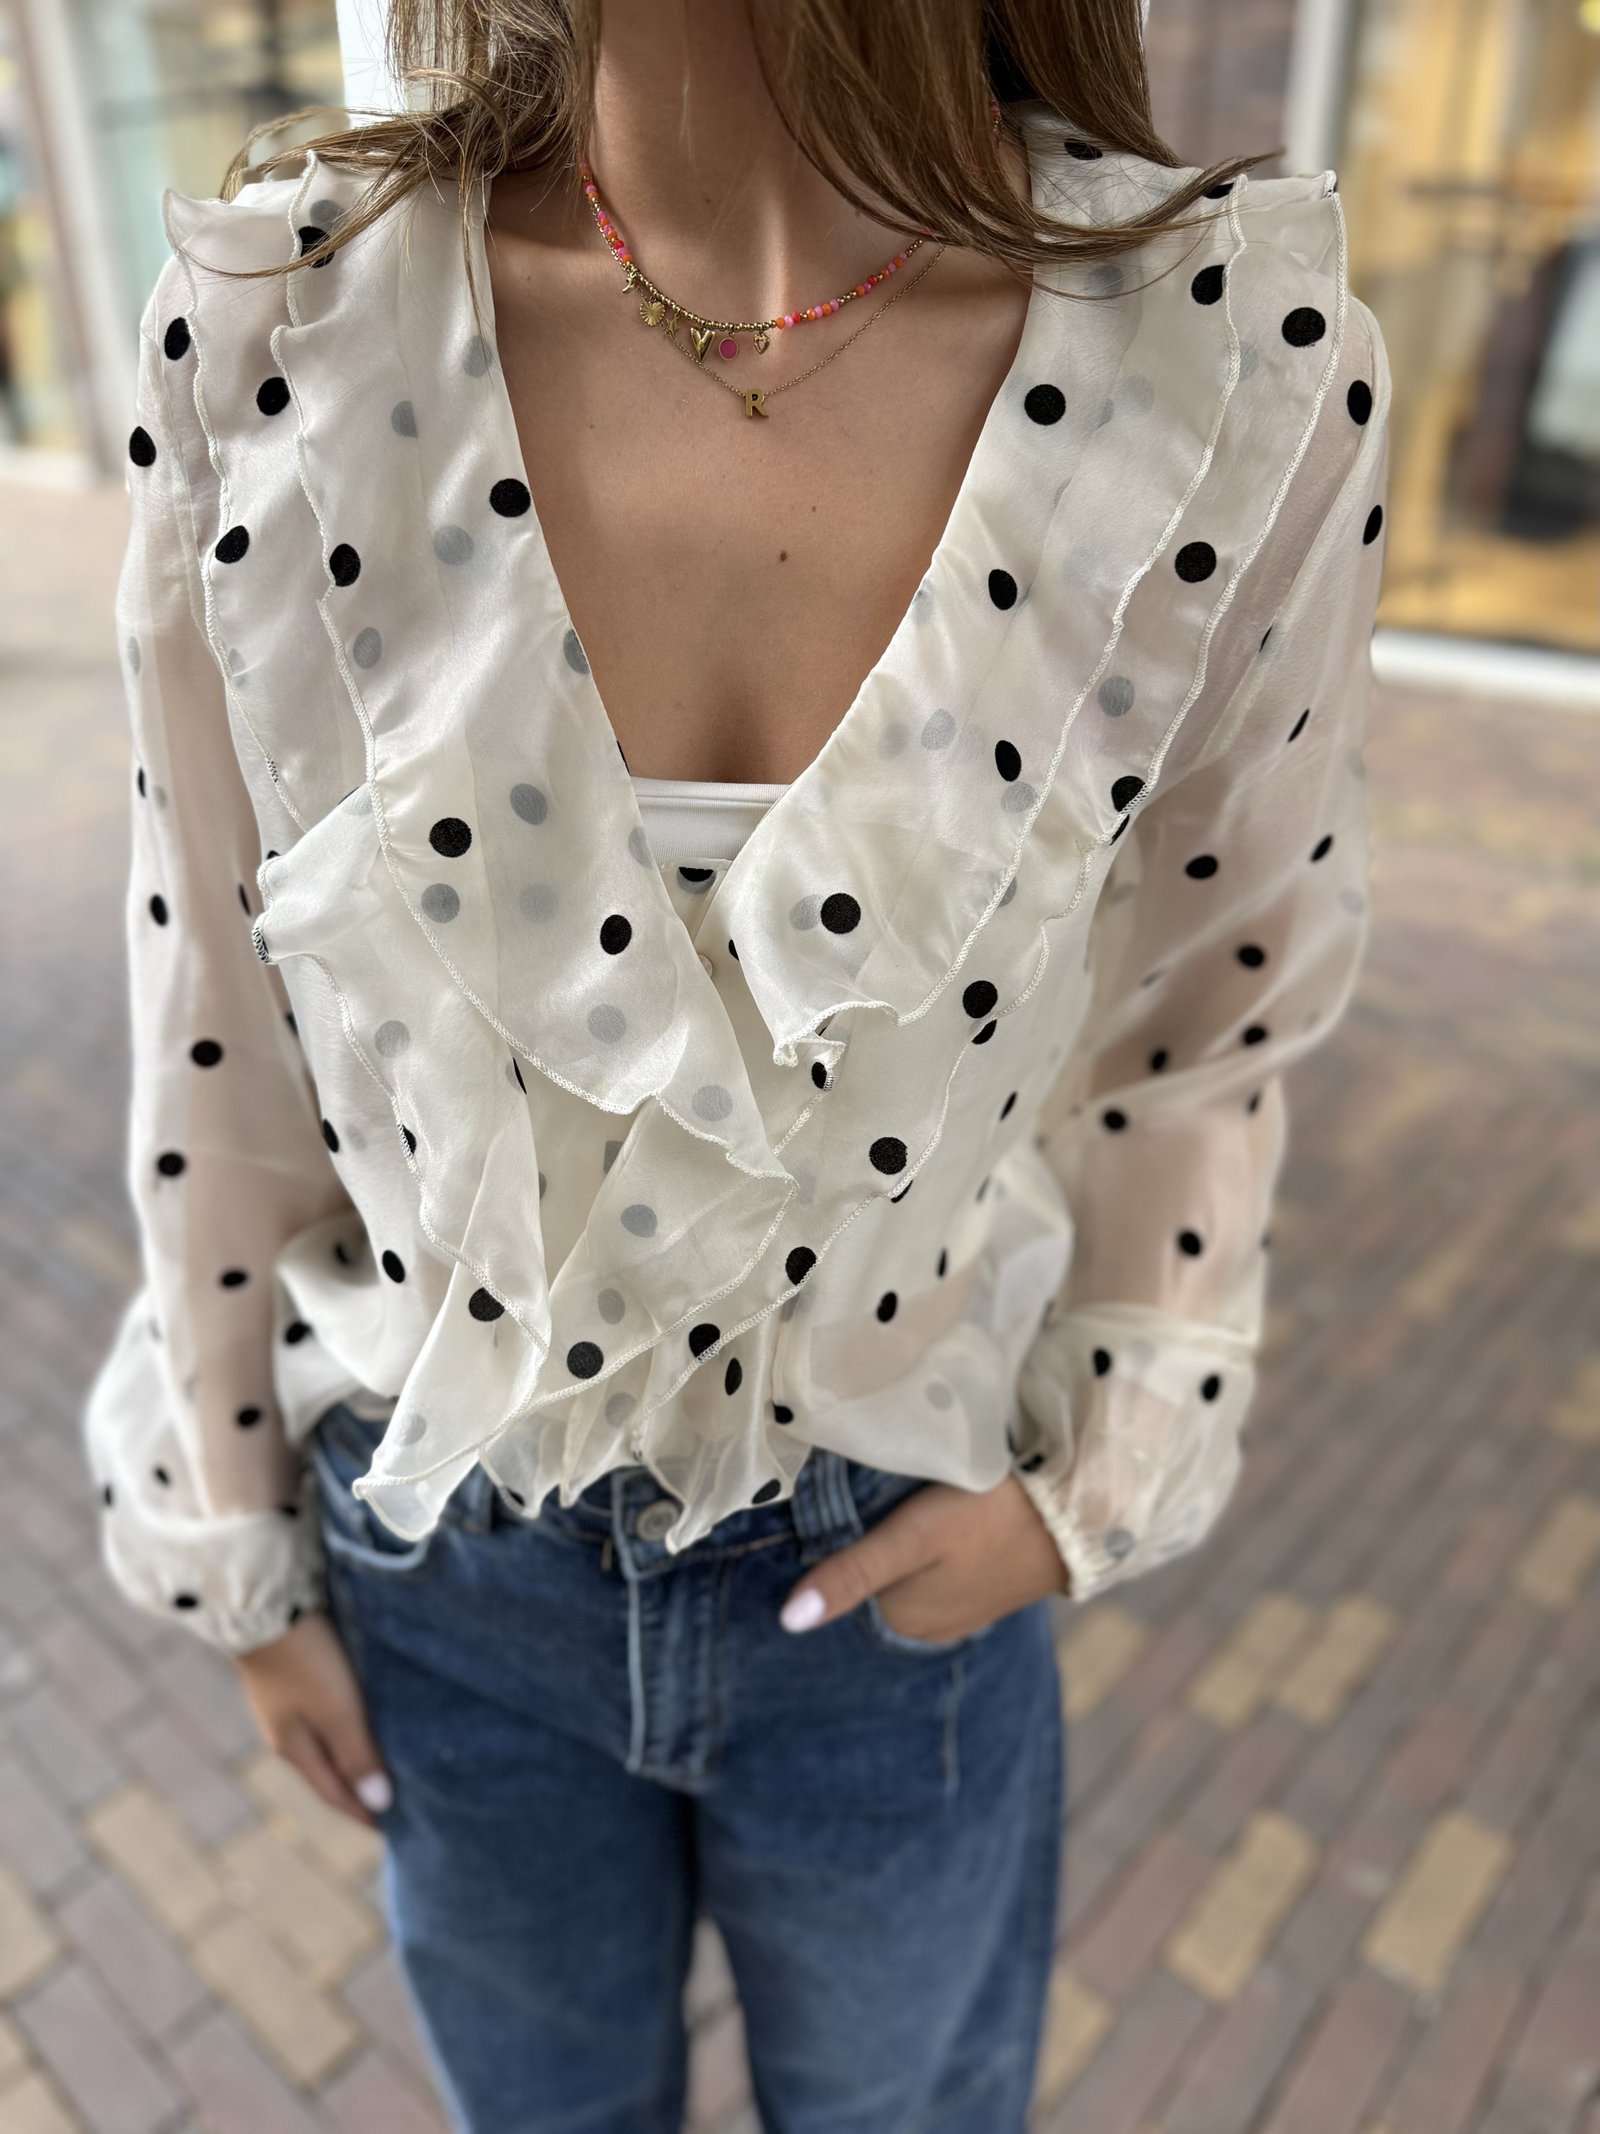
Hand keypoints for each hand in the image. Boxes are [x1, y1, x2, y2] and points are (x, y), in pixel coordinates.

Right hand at [234, 1610, 392, 1827]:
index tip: (392, 1830)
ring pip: (327, 1740)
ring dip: (353, 1755)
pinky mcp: (292, 1674)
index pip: (334, 1792)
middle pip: (329, 1770)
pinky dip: (346, 1726)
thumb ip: (358, 1754)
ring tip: (386, 1761)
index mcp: (294, 1748)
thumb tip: (379, 1804)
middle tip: (395, 1800)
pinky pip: (324, 1713)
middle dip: (358, 1788)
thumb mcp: (336, 1710)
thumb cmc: (305, 1660)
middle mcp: (286, 1731)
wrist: (264, 1603)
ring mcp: (285, 1703)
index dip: (362, 1812)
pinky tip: (363, 1716)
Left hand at [780, 1475, 1070, 1640]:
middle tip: (864, 1495)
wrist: (1075, 1517)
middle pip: (873, 1580)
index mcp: (899, 1619)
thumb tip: (786, 1622)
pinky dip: (928, 1554)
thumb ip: (852, 1574)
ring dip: (898, 1551)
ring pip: (905, 1576)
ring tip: (895, 1503)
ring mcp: (958, 1613)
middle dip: (865, 1547)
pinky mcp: (984, 1592)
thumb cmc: (985, 1519)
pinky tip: (932, 1526)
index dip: (833, 1541)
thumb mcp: (911, 1539)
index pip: (841, 1580)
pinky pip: (937, 1574)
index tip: (837, 1503)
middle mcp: (924, 1628)